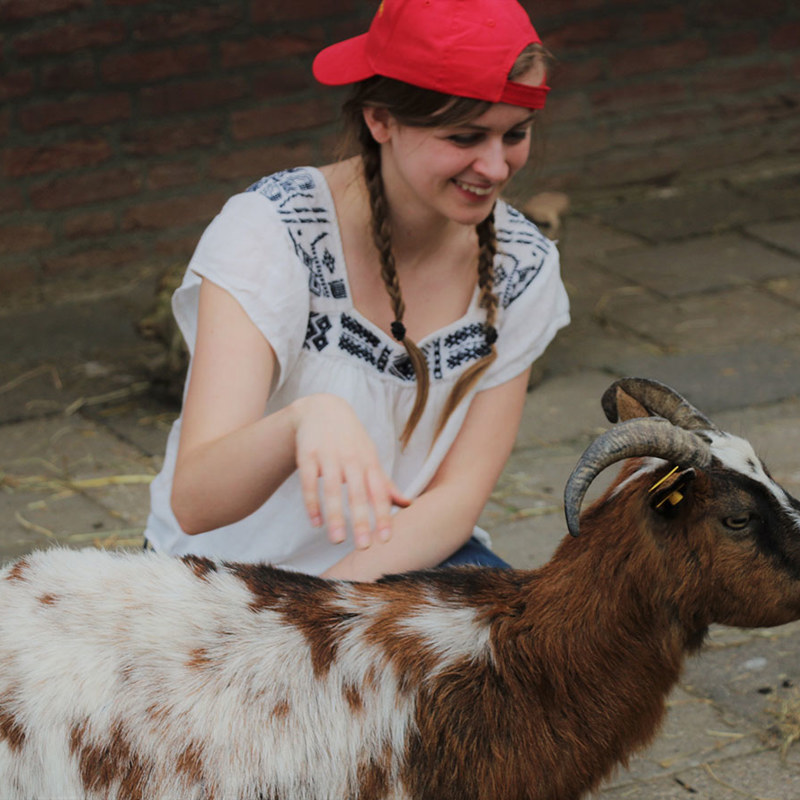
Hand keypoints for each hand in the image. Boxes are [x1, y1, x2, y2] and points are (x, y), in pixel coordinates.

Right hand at [290, 394, 410, 548]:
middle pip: (357, 493)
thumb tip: (408, 504)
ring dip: (335, 515)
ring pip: (332, 489)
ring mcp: (328, 456)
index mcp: (369, 462)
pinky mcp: (307, 455)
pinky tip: (315, 522)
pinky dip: (311, 502)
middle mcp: (351, 459)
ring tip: (337, 541)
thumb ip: (385, 483)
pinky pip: (308, 481)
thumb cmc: (351, 440)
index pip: (378, 492)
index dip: (383, 516)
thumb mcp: (370, 457)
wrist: (323, 408)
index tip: (386, 540)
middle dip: (361, 520)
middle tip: (363, 547)